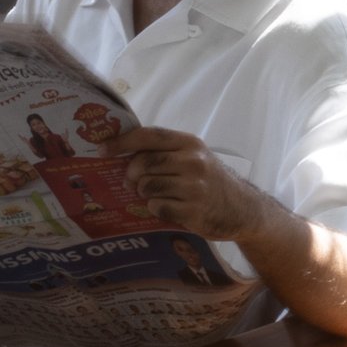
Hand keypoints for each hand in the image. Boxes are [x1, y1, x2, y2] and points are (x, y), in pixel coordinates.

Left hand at [110, 127, 265, 243]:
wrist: (243, 209)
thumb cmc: (212, 181)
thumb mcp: (195, 157)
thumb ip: (166, 152)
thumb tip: (123, 154)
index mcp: (190, 143)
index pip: (150, 136)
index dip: (123, 141)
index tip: (102, 149)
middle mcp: (193, 161)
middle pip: (144, 164)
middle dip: (132, 174)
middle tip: (131, 182)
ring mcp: (194, 187)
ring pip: (147, 187)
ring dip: (145, 193)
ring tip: (157, 195)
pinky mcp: (193, 210)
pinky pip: (157, 207)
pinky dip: (157, 208)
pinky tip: (170, 207)